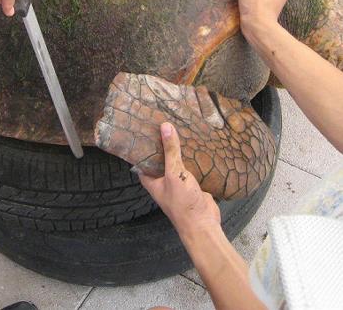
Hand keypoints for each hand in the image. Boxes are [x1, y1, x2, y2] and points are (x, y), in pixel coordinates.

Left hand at [139, 122, 220, 241]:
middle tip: (164, 121)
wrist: (204, 224)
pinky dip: (192, 156)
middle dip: (163, 142)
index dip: (143, 143)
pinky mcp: (191, 182)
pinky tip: (196, 142)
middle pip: (161, 157)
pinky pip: (189, 165)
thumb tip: (165, 127)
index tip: (145, 125)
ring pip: (176, 160)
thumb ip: (170, 151)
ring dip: (178, 148)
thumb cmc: (182, 203)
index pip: (143, 157)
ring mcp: (177, 180)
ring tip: (179, 126)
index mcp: (151, 179)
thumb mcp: (174, 174)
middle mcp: (162, 179)